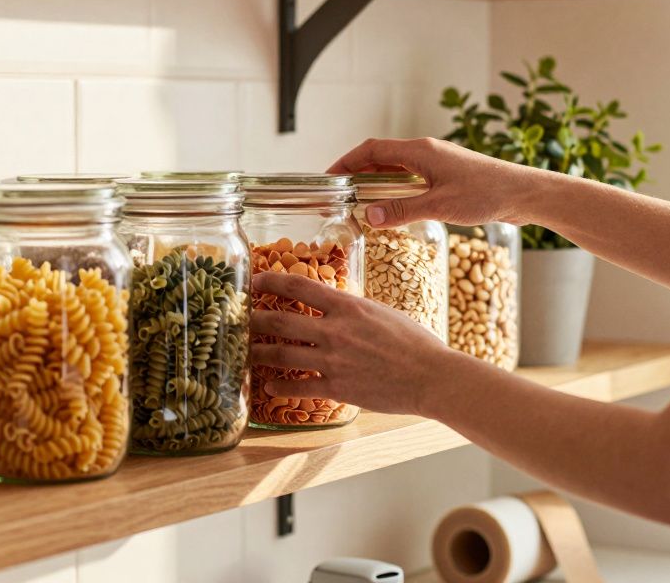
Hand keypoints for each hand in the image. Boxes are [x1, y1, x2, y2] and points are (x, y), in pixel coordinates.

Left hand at [249, 271, 451, 417]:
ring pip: (282, 355)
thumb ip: (353, 309)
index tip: (256, 281)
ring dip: (258, 352)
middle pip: (280, 321)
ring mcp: (332, 361)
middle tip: (239, 318)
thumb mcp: (382, 312)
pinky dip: (279, 386)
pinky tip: (267, 386)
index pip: (299, 286)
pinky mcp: (337, 388)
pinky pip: (298, 387)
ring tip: (244, 351)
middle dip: (254, 318)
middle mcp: (334, 331)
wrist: (431, 377)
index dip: (272, 281)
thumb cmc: (415, 342)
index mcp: (348, 306)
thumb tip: (336, 304)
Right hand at [328, 137, 543, 228]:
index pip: (372, 150)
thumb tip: (368, 215)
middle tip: (341, 193)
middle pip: (381, 156)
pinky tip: (394, 206)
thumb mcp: (440, 205)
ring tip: (361, 201)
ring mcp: (437, 163)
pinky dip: (396, 189)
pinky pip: (412, 178)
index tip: (329, 177)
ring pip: (397, 168)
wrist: (524, 193)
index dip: (347, 161)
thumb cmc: (486, 194)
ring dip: (377, 181)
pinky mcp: (447, 176)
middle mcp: (426, 152)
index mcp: (420, 151)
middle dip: (358, 172)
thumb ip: (402, 210)